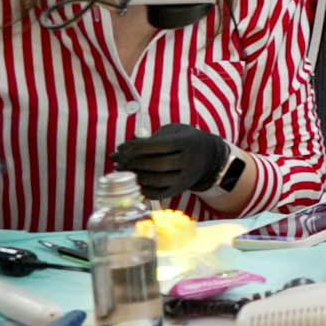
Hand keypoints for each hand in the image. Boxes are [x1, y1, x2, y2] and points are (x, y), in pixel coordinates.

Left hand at [110, 123, 240, 204]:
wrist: (208, 157)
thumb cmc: (184, 141)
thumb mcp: (173, 132)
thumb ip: (151, 138)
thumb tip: (124, 149)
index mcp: (187, 142)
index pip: (158, 145)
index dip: (136, 147)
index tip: (120, 148)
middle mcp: (189, 161)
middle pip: (157, 164)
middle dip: (133, 162)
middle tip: (117, 160)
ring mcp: (186, 178)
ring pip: (157, 180)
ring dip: (136, 176)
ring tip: (122, 170)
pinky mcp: (181, 189)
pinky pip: (159, 193)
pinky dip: (144, 189)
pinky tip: (134, 181)